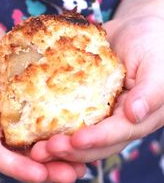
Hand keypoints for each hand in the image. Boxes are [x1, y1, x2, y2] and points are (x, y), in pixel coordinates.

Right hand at [0, 0, 84, 182]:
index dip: (19, 167)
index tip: (43, 175)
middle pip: (23, 151)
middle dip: (49, 164)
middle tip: (76, 172)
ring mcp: (12, 105)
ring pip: (38, 132)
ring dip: (61, 144)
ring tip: (87, 153)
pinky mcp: (24, 88)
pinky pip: (44, 105)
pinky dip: (62, 114)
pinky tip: (84, 117)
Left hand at [31, 15, 163, 162]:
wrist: (136, 30)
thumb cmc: (152, 44)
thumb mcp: (157, 65)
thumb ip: (151, 91)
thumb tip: (134, 115)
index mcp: (138, 120)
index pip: (116, 135)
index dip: (96, 139)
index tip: (74, 140)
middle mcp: (117, 125)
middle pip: (93, 146)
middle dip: (68, 151)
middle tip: (42, 152)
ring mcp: (99, 118)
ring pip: (77, 139)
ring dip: (56, 147)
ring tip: (33, 150)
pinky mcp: (83, 108)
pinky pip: (67, 121)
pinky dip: (51, 129)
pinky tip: (31, 131)